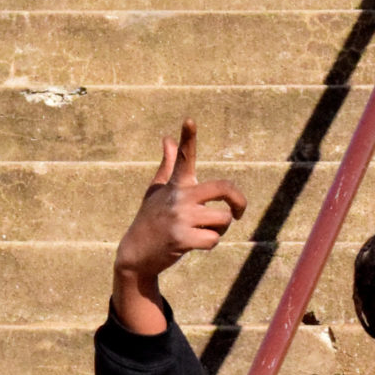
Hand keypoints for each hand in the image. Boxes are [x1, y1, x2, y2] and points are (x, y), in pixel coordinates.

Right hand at [111, 121, 247, 333]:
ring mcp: (180, 218)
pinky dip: (210, 243)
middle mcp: (179, 197)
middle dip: (239, 201)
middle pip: (224, 188)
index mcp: (175, 184)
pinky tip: (195, 244)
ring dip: (219, 229)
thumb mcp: (157, 191)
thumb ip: (168, 165)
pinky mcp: (182, 239)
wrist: (136, 254)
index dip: (188, 138)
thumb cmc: (150, 219)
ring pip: (223, 219)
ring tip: (203, 231)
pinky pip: (214, 239)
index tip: (190, 120)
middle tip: (239, 212)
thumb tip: (167, 138)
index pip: (184, 157)